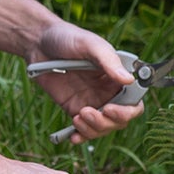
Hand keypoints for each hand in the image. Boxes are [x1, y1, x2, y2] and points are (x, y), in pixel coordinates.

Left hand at [29, 21, 145, 142]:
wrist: (38, 43)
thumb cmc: (68, 38)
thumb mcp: (89, 44)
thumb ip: (108, 61)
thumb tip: (129, 80)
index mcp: (118, 76)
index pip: (135, 101)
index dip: (128, 111)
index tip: (111, 109)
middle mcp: (109, 91)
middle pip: (120, 119)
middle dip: (107, 122)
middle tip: (88, 113)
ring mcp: (93, 101)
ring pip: (103, 127)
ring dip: (93, 129)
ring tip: (77, 117)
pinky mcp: (75, 108)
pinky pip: (84, 129)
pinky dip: (81, 136)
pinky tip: (73, 136)